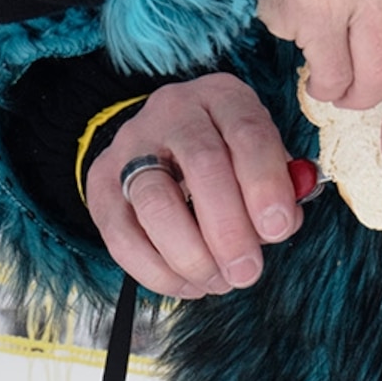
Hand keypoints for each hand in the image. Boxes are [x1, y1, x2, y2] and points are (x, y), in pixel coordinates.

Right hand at [87, 76, 304, 300]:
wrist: (159, 144)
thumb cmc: (225, 157)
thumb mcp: (258, 156)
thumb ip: (277, 188)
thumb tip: (280, 224)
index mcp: (221, 97)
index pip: (247, 132)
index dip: (265, 183)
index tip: (278, 229)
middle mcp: (173, 111)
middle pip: (201, 164)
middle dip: (228, 228)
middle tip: (246, 271)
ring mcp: (131, 145)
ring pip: (155, 201)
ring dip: (191, 255)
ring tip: (218, 281)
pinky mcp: (101, 182)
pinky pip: (121, 235)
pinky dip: (157, 271)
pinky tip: (187, 283)